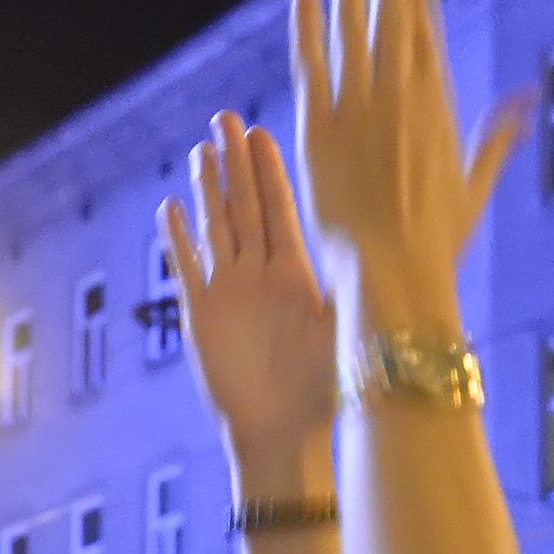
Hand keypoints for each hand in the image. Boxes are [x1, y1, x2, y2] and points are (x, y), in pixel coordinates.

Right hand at [165, 113, 335, 476]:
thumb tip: (384, 258)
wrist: (282, 435)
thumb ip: (354, 292)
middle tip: (226, 118)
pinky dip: (178, 239)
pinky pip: (187, 269)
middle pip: (243, 207)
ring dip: (206, 191)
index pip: (280, 209)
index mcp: (295, 274)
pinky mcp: (201, 318)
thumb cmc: (322, 393)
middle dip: (235, 163)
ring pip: (215, 230)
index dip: (269, 171)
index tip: (263, 133)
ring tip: (200, 151)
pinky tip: (169, 207)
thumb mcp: (345, 334)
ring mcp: (228, 294)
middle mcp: (260, 276)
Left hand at [292, 0, 528, 342]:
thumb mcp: (473, 186)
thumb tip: (528, 103)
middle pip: (394, 3)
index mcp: (438, 99)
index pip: (424, 20)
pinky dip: (308, 14)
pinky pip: (311, 57)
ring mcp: (359, 105)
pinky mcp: (319, 126)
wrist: (394, 274)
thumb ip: (496, 138)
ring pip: (356, 17)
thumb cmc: (435, 242)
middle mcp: (401, 92)